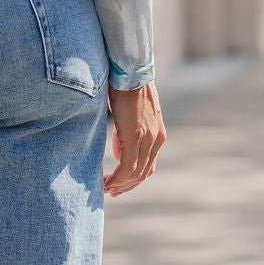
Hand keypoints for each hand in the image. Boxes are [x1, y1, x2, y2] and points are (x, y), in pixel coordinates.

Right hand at [103, 81, 165, 196]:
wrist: (129, 71)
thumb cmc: (125, 86)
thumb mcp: (130, 114)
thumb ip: (127, 133)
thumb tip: (118, 150)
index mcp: (157, 134)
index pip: (148, 165)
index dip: (134, 178)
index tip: (119, 185)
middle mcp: (156, 139)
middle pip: (143, 173)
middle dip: (127, 186)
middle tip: (112, 193)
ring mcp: (147, 139)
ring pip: (136, 173)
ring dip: (120, 184)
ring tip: (106, 189)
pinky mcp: (135, 137)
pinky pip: (128, 166)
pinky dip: (117, 178)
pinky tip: (107, 182)